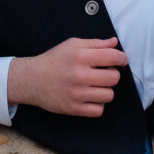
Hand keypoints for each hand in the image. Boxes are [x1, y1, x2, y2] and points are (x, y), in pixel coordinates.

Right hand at [8, 37, 124, 117]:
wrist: (31, 79)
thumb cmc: (54, 60)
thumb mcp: (72, 45)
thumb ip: (95, 43)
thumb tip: (115, 43)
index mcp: (81, 57)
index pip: (113, 57)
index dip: (121, 58)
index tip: (121, 60)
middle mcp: (80, 76)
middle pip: (114, 78)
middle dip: (112, 74)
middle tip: (103, 73)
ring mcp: (77, 94)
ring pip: (109, 95)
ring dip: (105, 90)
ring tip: (95, 86)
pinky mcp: (73, 109)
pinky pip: (98, 110)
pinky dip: (97, 104)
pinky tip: (90, 97)